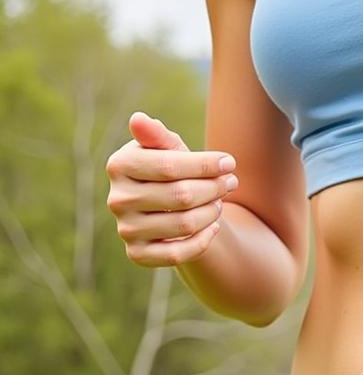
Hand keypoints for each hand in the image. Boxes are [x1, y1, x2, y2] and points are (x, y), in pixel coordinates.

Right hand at [105, 111, 237, 267]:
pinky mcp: (137, 254)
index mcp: (120, 165)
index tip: (229, 162)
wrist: (166, 208)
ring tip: (220, 201)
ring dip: (212, 212)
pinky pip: (177, 254)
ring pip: (184, 224)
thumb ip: (158, 136)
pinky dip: (203, 240)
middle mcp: (117, 199)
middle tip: (232, 182)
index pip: (169, 166)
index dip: (205, 165)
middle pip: (180, 196)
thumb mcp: (168, 149)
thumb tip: (139, 119)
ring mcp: (126, 229)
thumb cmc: (170, 170)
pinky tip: (213, 226)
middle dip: (214, 188)